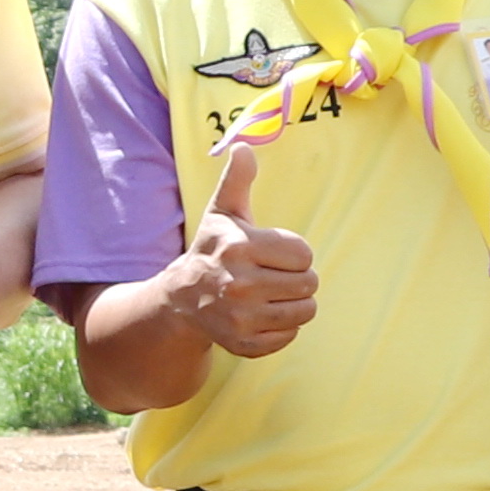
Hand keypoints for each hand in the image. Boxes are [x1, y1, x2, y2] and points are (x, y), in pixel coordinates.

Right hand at [168, 129, 316, 359]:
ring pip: (305, 311)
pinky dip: (282, 328)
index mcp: (239, 248)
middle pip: (309, 283)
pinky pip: (289, 336)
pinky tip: (262, 316)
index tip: (272, 255)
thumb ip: (237, 180)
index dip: (294, 254)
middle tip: (274, 277)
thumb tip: (243, 146)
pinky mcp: (243, 344)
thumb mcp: (222, 213)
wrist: (181, 299)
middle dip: (298, 279)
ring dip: (295, 303)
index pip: (304, 254)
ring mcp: (240, 318)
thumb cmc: (212, 249)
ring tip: (273, 296)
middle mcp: (238, 284)